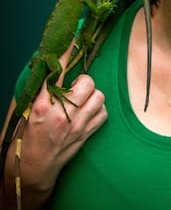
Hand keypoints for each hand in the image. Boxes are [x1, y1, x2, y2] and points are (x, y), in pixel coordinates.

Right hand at [17, 42, 107, 192]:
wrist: (33, 169)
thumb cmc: (27, 137)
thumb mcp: (28, 111)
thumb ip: (43, 91)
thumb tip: (53, 68)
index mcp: (41, 105)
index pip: (56, 72)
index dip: (66, 54)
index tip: (72, 39)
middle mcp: (60, 114)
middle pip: (87, 82)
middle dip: (83, 81)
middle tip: (75, 88)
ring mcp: (76, 125)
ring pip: (99, 96)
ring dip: (92, 95)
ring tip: (82, 101)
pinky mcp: (86, 135)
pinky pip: (104, 113)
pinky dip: (99, 110)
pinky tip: (88, 113)